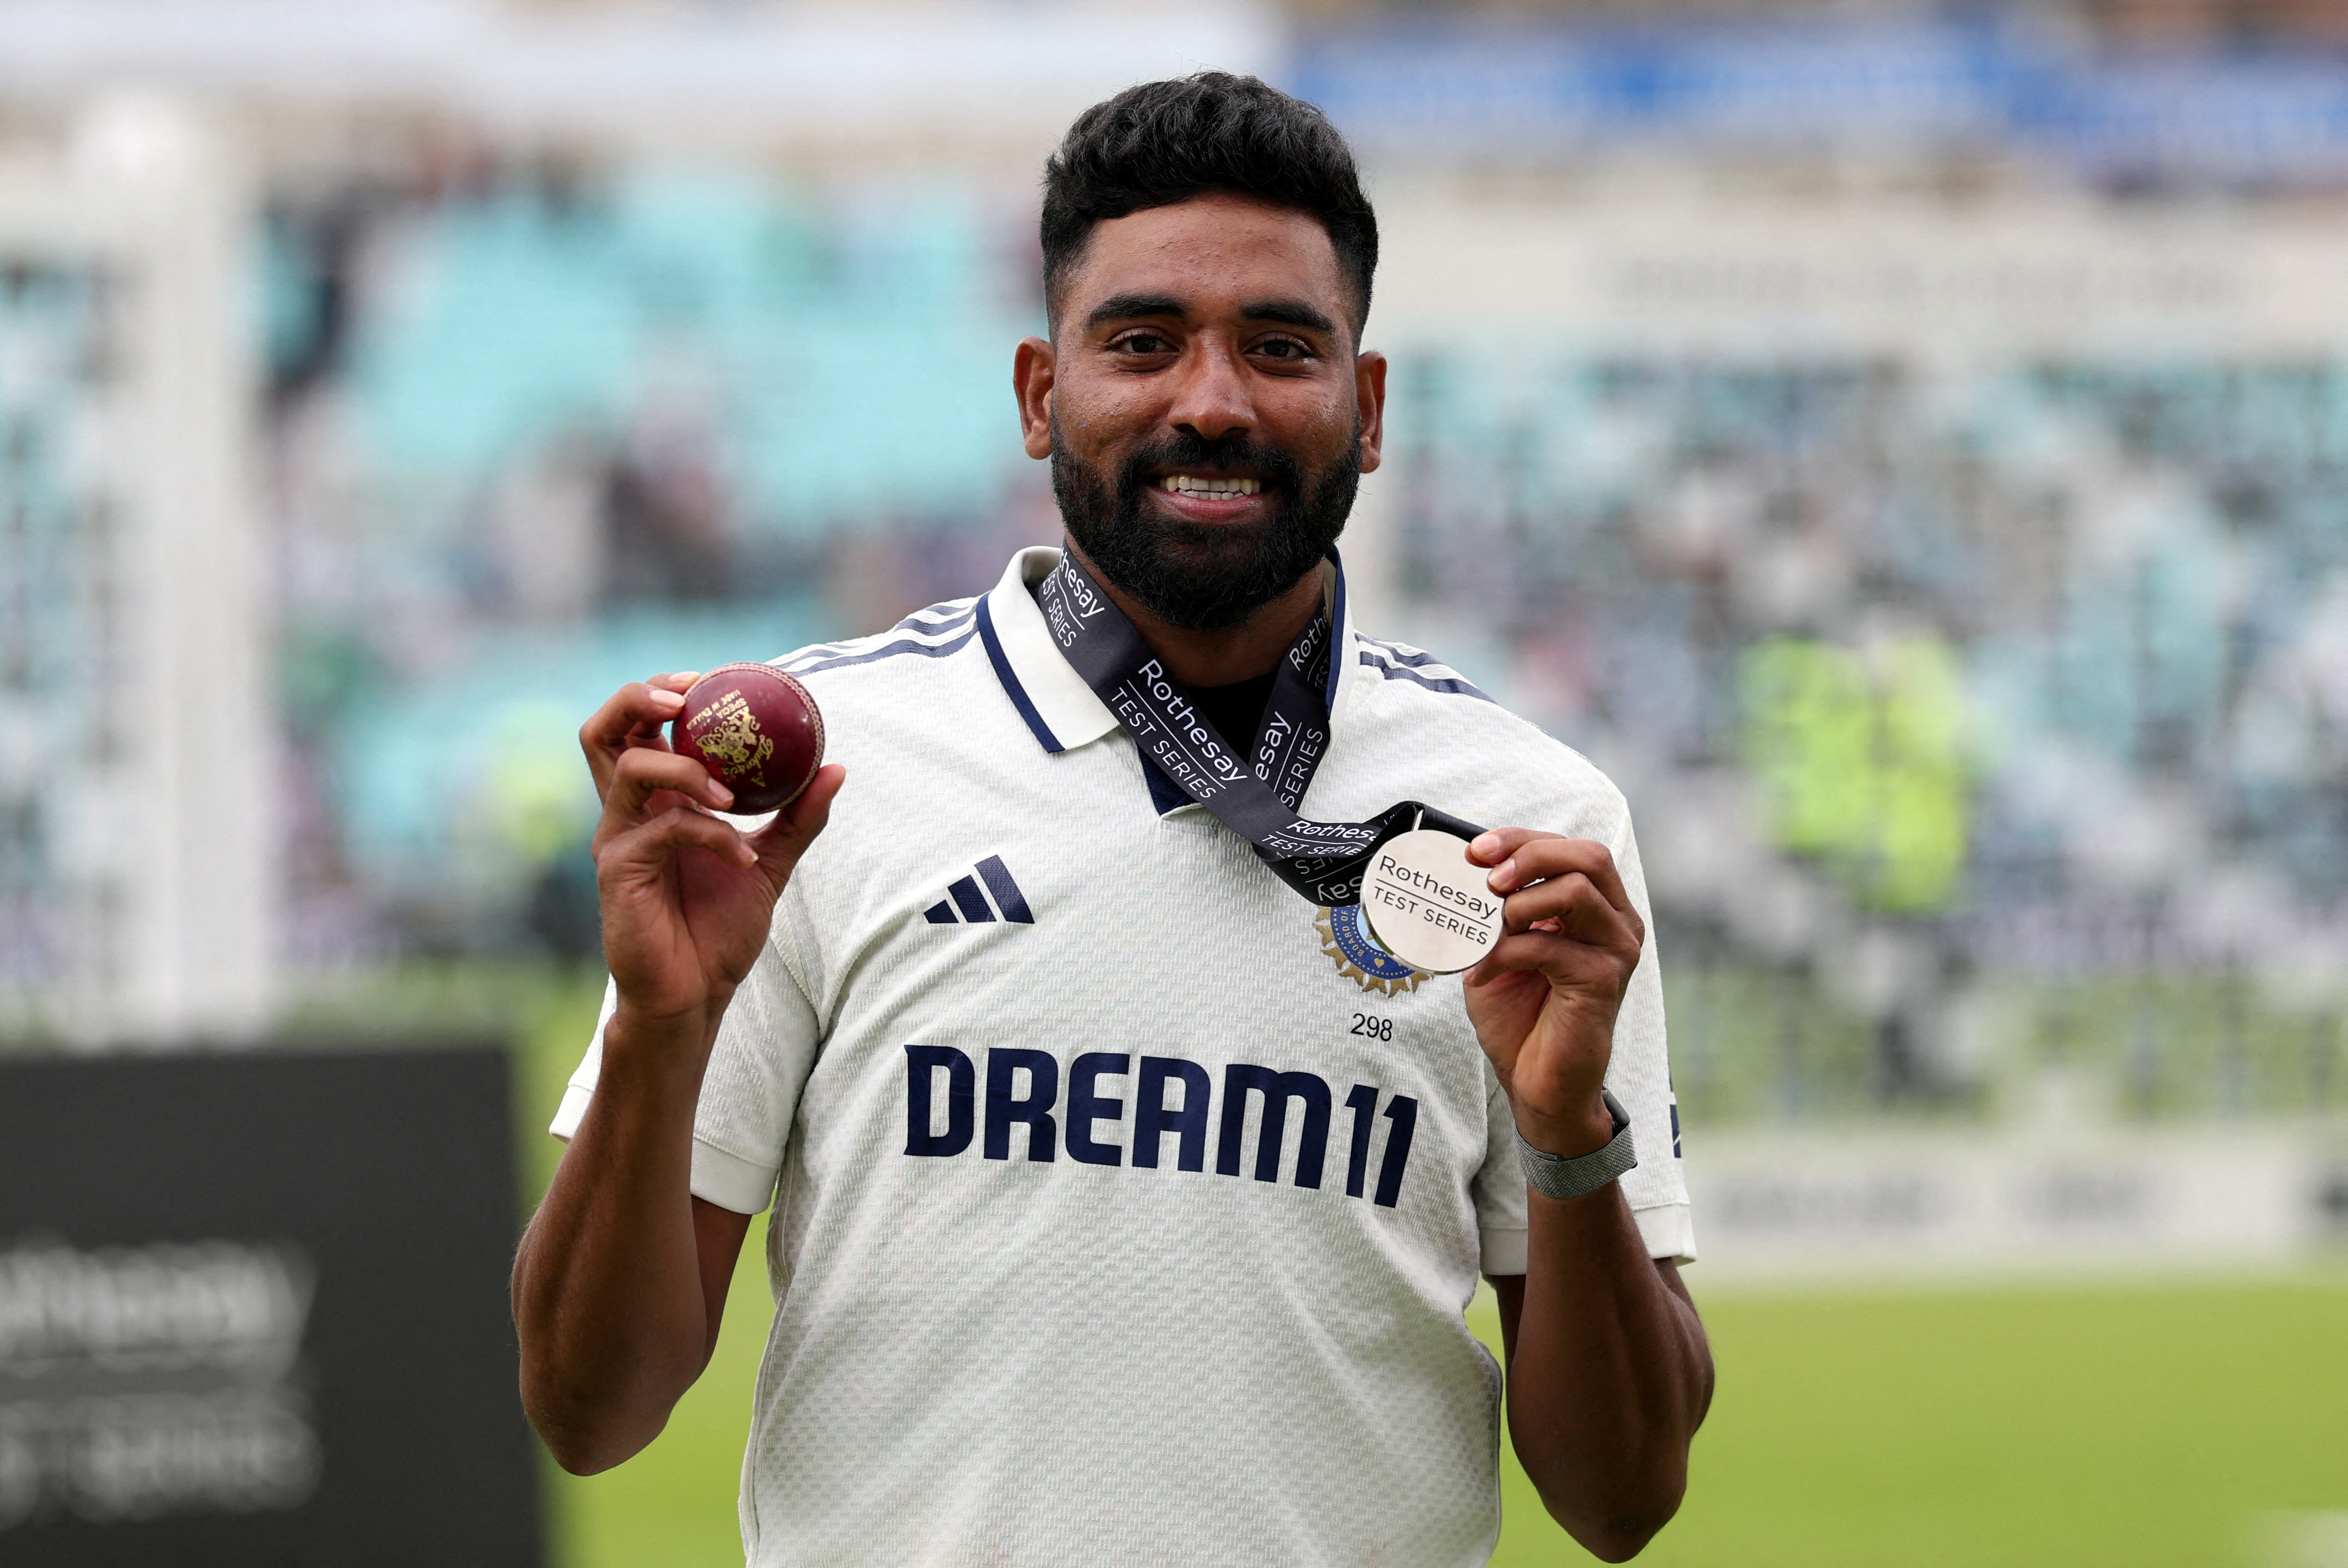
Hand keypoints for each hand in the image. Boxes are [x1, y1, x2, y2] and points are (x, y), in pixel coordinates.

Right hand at [581, 674, 844, 1031]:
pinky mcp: (619, 870)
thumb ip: (799, 817)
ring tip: (731, 795)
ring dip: (686, 767)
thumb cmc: (719, 930)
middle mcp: (626, 811)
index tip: (708, 680)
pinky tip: (741, 856)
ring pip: (631, 767)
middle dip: (640, 699)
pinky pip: (664, 828)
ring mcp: (617, 839)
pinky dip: (710, 832)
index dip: (663, 691)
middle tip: (687, 698)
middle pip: (603, 730)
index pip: (639, 726)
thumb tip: (837, 766)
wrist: (696, 995)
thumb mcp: (770, 863)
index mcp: (654, 801)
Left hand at [1460, 829, 1644, 1158]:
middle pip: (1587, 856)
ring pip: (1575, 890)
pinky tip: (1480, 974)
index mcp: (1596, 906)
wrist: (1535, 1082)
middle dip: (1528, 855)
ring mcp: (1616, 949)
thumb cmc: (1520, 1016)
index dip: (1518, 840)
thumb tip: (1461, 868)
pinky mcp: (1603, 980)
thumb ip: (1491, 909)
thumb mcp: (1497, 948)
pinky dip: (1503, 953)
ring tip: (1487, 933)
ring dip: (1517, 905)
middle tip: (1487, 880)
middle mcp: (1616, 921)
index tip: (1474, 851)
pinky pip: (1549, 945)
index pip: (1567, 848)